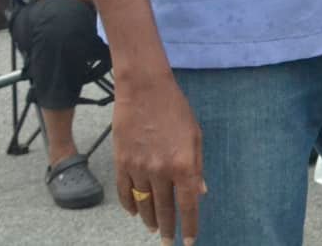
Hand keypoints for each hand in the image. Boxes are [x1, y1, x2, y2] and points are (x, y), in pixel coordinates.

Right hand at [112, 69, 204, 243]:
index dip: (189, 225)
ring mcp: (138, 168)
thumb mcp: (195, 135)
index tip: (190, 241)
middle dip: (168, 229)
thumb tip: (200, 192)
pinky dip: (130, 206)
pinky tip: (135, 212)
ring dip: (149, 220)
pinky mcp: (121, 163)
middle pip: (164, 209)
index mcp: (183, 164)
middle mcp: (161, 170)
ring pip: (143, 204)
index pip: (187, 204)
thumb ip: (197, 166)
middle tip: (169, 243)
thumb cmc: (176, 109)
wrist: (144, 90)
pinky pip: (125, 192)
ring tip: (154, 229)